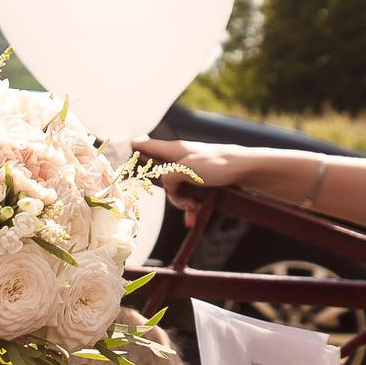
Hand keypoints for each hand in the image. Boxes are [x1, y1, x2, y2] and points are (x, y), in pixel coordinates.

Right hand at [134, 139, 251, 223]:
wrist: (247, 170)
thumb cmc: (218, 164)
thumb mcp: (187, 170)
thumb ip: (168, 176)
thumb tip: (165, 185)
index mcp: (174, 150)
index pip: (146, 146)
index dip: (132, 150)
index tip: (118, 152)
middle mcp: (180, 159)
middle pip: (162, 178)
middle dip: (171, 195)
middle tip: (183, 203)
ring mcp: (191, 170)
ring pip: (177, 190)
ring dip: (183, 204)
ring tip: (194, 211)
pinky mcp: (203, 181)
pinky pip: (190, 196)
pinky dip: (192, 207)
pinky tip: (194, 218)